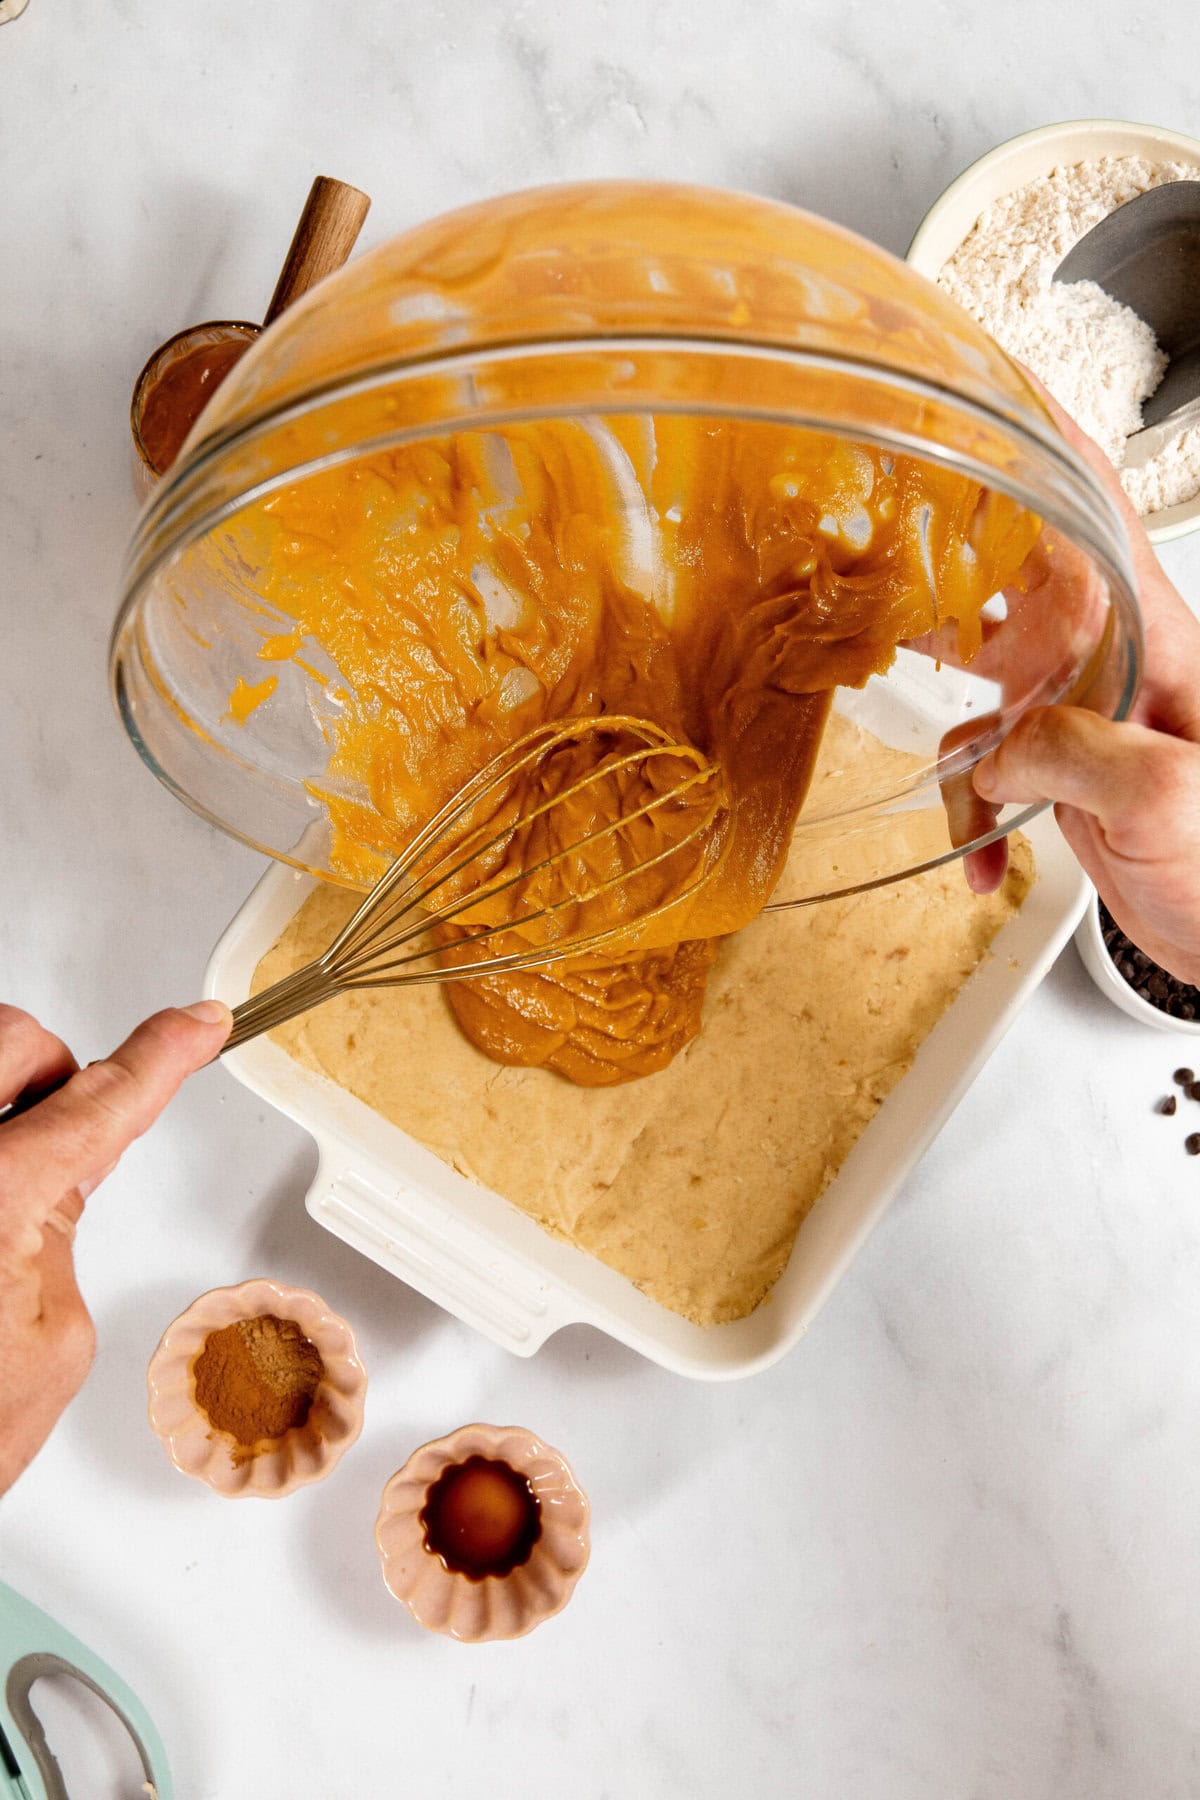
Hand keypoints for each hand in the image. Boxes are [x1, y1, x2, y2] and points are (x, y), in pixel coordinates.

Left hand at [0, 999, 231, 1493]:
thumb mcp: (54, 1344)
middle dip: (51, 1078)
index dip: (164, 1055)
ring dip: (0, 1115)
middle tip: (58, 1140)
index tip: (195, 1024)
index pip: (105, 1099)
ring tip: (2, 1199)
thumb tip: (49, 1196)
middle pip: (16, 1041)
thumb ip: (62, 1238)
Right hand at [971, 390, 1199, 983]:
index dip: (1042, 431)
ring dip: (953, 725)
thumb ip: (1071, 752)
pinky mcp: (1063, 769)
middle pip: (1018, 574)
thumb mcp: (1166, 797)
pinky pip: (990, 769)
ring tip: (936, 749)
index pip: (1095, 498)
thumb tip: (991, 748)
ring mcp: (1084, 712)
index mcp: (1151, 631)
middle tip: (888, 563)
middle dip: (951, 571)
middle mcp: (1113, 656)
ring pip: (987, 680)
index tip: (981, 381)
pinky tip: (984, 857)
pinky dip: (973, 814)